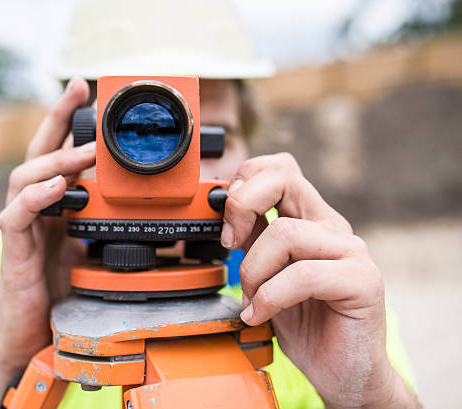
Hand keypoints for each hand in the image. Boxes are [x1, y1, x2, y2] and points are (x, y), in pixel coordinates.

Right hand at [0, 78, 93, 408]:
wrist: (35, 332)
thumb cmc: (62, 288)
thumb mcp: (90, 246)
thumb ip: (102, 220)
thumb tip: (140, 205)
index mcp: (54, 203)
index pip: (57, 152)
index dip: (67, 120)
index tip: (86, 90)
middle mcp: (35, 208)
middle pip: (38, 152)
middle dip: (56, 118)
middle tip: (79, 92)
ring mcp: (21, 226)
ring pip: (25, 177)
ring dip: (56, 159)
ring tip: (85, 150)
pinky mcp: (12, 249)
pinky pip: (16, 216)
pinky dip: (36, 199)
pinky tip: (58, 187)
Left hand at [222, 153, 419, 408]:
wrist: (343, 373)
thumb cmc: (306, 326)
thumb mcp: (265, 276)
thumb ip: (253, 242)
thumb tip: (224, 212)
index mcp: (310, 221)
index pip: (279, 169)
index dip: (245, 183)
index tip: (226, 224)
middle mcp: (332, 228)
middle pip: (284, 178)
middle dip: (242, 205)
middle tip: (230, 243)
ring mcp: (351, 252)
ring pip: (286, 232)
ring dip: (253, 270)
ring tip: (251, 298)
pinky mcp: (362, 281)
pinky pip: (303, 274)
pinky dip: (269, 297)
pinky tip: (260, 314)